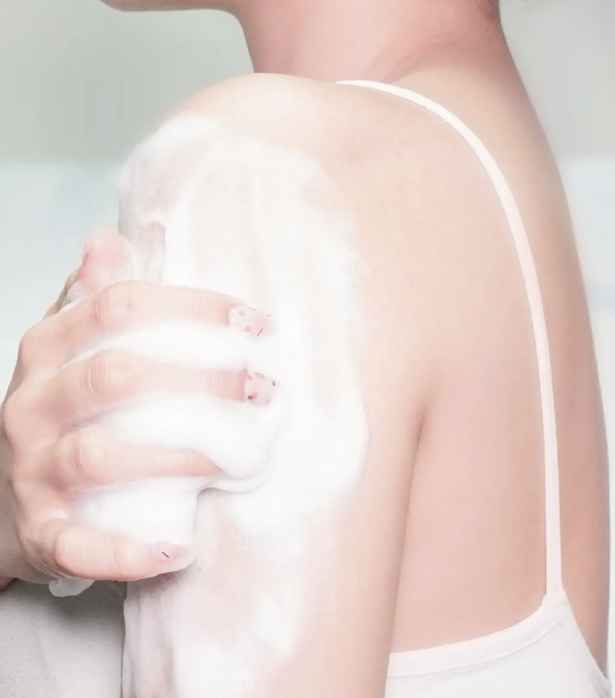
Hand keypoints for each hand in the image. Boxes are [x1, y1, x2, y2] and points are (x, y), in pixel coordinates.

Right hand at [0, 228, 273, 586]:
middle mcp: (32, 404)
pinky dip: (128, 551)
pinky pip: (79, 545)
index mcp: (46, 350)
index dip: (193, 309)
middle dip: (200, 378)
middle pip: (117, 375)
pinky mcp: (41, 532)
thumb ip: (89, 298)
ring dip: (179, 456)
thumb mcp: (65, 350)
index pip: (119, 307)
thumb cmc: (57, 415)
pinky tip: (179, 550)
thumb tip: (112, 236)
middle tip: (261, 388)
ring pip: (102, 455)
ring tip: (235, 459)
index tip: (255, 324)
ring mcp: (32, 470)